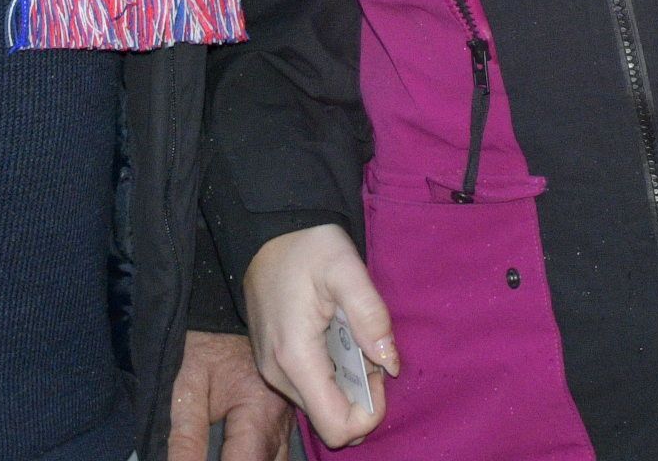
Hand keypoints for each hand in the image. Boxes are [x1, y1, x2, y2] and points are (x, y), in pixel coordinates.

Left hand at [170, 330, 291, 460]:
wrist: (224, 309)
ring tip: (226, 454)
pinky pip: (278, 455)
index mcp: (260, 413)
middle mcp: (282, 423)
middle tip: (218, 456)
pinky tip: (238, 455)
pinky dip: (258, 460)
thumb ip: (185, 437)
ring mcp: (288, 423)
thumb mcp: (186, 385)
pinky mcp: (284, 422)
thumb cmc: (204, 343)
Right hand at [241, 225, 397, 449]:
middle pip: (330, 420)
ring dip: (347, 385)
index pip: (337, 427)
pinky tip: (336, 340)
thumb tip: (390, 364)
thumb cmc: (307, 245)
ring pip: (320, 406)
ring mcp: (271, 371)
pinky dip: (332, 376)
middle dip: (361, 396)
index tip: (378, 372)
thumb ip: (371, 314)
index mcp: (296, 357)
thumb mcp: (345, 267)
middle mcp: (278, 374)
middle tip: (368, 349)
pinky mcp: (272, 363)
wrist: (266, 231)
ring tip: (352, 339)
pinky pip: (310, 389)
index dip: (369, 412)